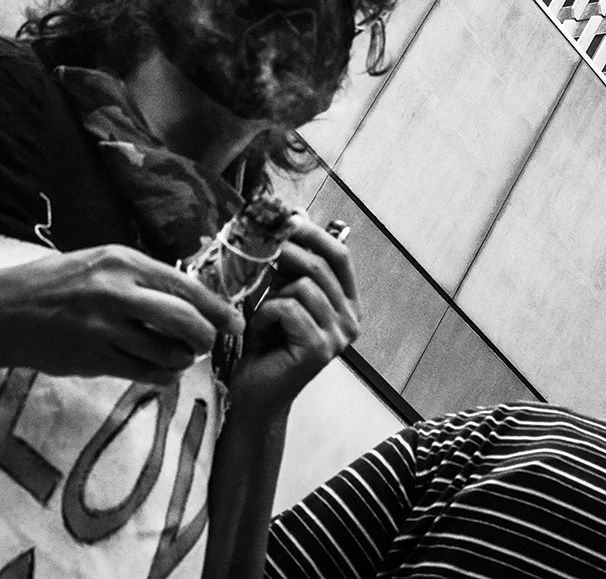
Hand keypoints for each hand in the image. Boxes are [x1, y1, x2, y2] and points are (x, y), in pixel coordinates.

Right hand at [0, 244, 243, 386]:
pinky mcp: (92, 358)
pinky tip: (160, 370)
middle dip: (204, 336)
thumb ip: (141, 276)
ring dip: (181, 359)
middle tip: (208, 344)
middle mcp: (116, 291)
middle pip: (182, 319)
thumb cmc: (59, 282)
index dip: (215, 307)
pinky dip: (160, 375)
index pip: (184, 285)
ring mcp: (103, 327)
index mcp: (123, 261)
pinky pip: (142, 373)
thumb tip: (189, 297)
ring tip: (180, 356)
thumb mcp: (102, 262)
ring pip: (165, 351)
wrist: (7, 310)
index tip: (235, 322)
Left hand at [227, 217, 359, 425]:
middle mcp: (350, 321)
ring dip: (272, 294)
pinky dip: (266, 313)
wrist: (254, 394)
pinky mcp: (319, 350)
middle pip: (321, 265)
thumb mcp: (282, 293)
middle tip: (262, 249)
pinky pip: (289, 308)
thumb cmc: (267, 342)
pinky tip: (259, 332)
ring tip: (262, 313)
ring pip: (303, 285)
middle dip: (287, 252)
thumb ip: (293, 261)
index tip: (288, 218)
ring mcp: (338, 337)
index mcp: (347, 304)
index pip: (341, 255)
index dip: (315, 232)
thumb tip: (296, 212)